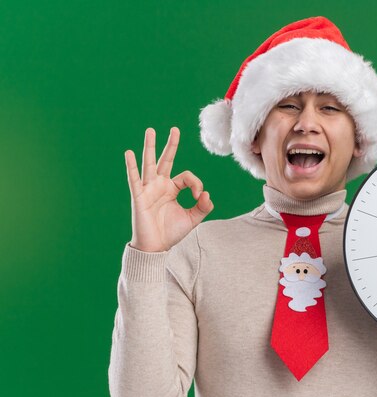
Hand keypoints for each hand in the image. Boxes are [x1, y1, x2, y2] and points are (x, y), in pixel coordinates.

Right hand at [125, 127, 213, 251]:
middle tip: (175, 129)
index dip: (196, 183)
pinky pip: (134, 179)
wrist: (156, 247)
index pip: (186, 176)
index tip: (199, 197)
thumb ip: (203, 206)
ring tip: (150, 130)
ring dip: (150, 147)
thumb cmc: (171, 232)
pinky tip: (128, 153)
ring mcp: (148, 189)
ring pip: (149, 164)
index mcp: (171, 188)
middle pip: (166, 160)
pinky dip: (131, 166)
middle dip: (171, 145)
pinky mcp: (139, 196)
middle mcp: (159, 185)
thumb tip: (207, 193)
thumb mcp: (192, 219)